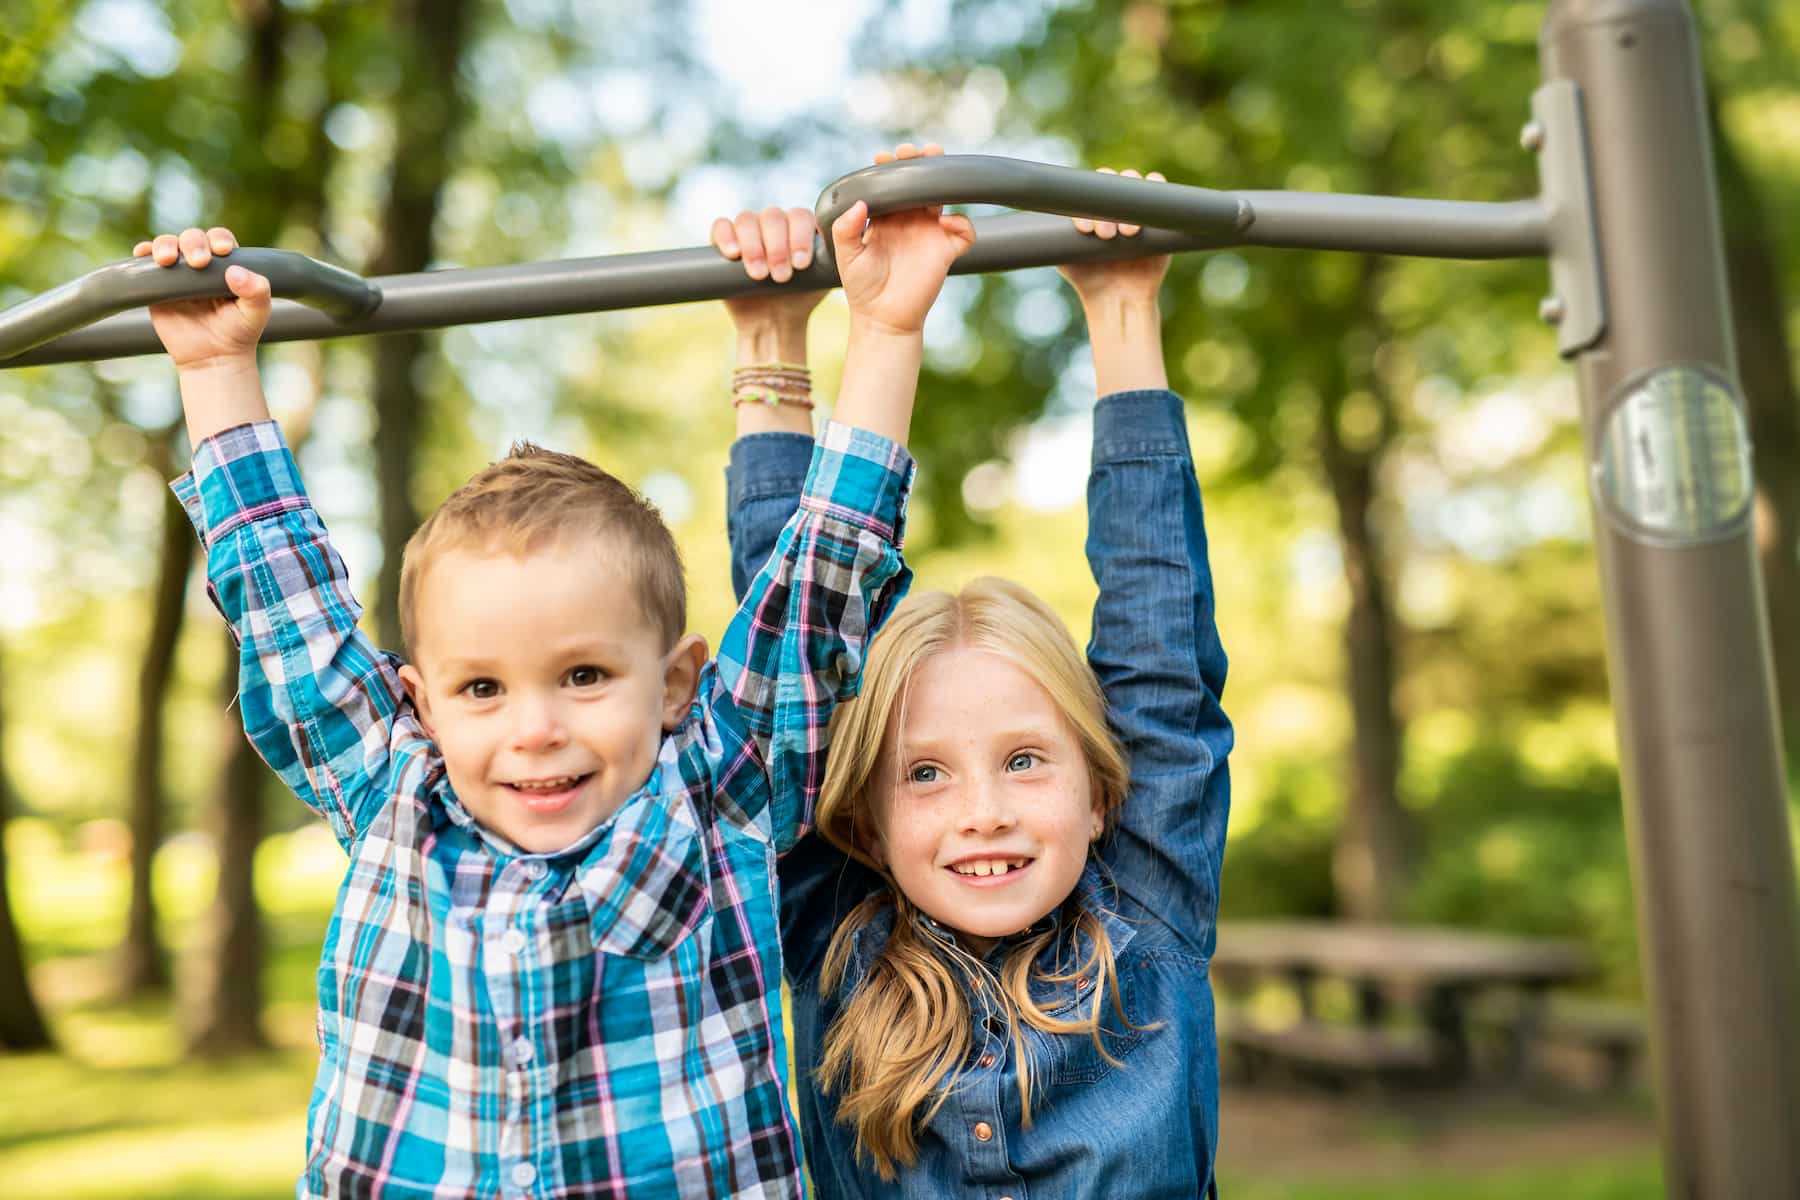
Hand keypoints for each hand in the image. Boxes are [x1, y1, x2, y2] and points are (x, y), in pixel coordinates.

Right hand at [133, 227, 271, 369]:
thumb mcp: (256, 313)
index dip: (220, 239)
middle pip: (193, 238)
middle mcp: (201, 262)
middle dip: (194, 243)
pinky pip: (145, 263)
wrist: (212, 357)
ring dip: (166, 245)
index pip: (221, 239)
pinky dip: (143, 253)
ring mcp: (177, 272)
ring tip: (168, 260)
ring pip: (168, 244)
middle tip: (199, 262)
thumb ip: (257, 291)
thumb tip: (235, 272)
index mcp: (226, 263)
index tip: (223, 251)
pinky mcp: (156, 284)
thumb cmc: (238, 332)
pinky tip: (143, 254)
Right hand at [712, 206, 826, 336]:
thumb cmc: (800, 299)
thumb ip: (839, 253)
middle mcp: (774, 223)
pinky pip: (721, 226)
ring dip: (754, 246)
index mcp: (799, 226)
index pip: (800, 216)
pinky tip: (733, 254)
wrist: (774, 323)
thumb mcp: (822, 277)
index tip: (802, 264)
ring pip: (747, 220)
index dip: (800, 237)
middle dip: (778, 247)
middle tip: (781, 276)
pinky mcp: (724, 241)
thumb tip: (858, 223)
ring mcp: (748, 230)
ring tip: (759, 275)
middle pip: (773, 217)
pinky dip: (726, 236)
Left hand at [830, 142, 975, 336]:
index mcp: (887, 216)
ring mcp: (930, 234)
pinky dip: (963, 224)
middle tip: (915, 152)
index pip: (893, 182)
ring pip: (945, 197)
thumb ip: (846, 229)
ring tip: (934, 173)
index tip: (883, 159)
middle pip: (923, 182)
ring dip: (944, 181)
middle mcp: (911, 220)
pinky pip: (966, 232)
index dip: (891, 166)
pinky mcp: (946, 252)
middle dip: (922, 162)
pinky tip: (945, 224)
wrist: (882, 318)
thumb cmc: (862, 287)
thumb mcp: (847, 255)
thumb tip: (860, 203)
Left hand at [1056, 169, 1171, 307]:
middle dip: (1108, 206)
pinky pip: (1160, 191)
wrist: (1117, 300)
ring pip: (1134, 185)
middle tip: (1104, 234)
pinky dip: (1156, 185)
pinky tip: (1150, 193)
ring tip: (1126, 233)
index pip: (1088, 189)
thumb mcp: (1065, 257)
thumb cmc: (1088, 278)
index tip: (1084, 229)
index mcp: (1092, 209)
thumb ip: (1055, 237)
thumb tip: (1034, 219)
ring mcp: (1138, 208)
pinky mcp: (1160, 217)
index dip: (1085, 202)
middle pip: (1112, 183)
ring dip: (1130, 202)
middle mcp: (1114, 205)